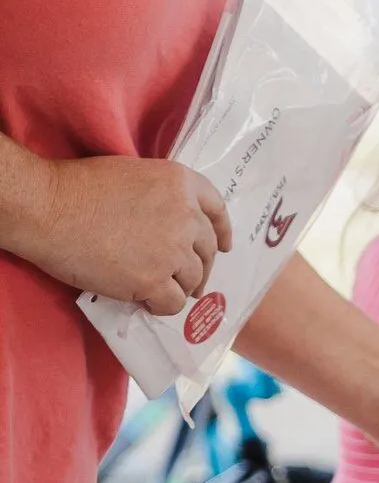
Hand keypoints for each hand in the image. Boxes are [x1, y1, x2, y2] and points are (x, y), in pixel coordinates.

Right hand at [19, 155, 231, 314]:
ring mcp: (172, 250)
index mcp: (181, 183)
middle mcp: (186, 215)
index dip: (222, 231)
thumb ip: (163, 197)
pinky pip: (173, 302)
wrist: (50, 209)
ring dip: (181, 288)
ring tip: (163, 293)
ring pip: (193, 278)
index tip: (225, 247)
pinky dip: (163, 306)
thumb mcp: (135, 175)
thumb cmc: (80, 187)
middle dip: (202, 266)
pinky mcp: (154, 280)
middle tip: (191, 281)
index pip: (217, 209)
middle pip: (207, 249)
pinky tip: (148, 303)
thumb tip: (169, 222)